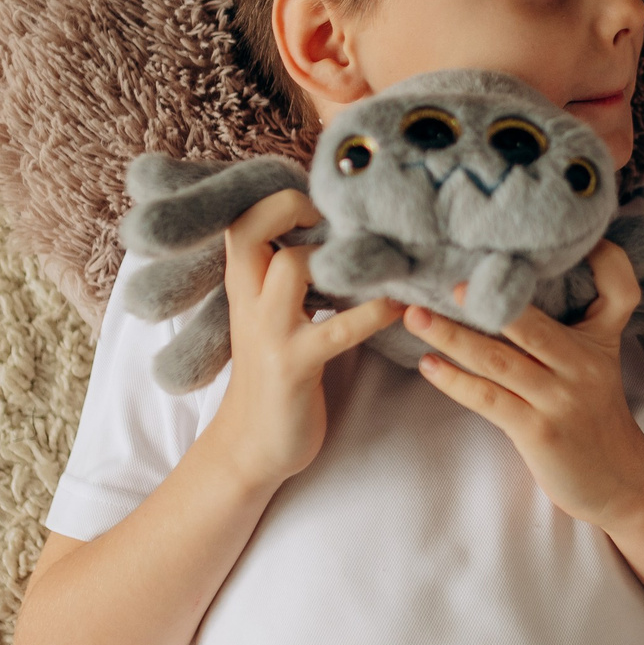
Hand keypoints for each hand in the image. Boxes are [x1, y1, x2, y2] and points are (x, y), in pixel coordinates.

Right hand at [203, 188, 400, 493]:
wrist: (251, 446)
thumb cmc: (273, 373)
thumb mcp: (271, 317)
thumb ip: (288, 278)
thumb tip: (336, 234)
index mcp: (243, 285)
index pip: (242, 220)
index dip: (280, 198)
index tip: (323, 200)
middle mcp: (248, 300)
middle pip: (252, 229)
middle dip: (296, 205)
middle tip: (346, 214)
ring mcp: (269, 333)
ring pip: (294, 266)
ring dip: (344, 254)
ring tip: (385, 251)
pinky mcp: (295, 366)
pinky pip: (339, 328)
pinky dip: (375, 311)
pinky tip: (401, 306)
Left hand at [408, 241, 643, 529]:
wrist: (618, 479)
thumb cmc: (598, 411)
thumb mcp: (604, 356)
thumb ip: (585, 316)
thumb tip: (541, 272)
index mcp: (599, 340)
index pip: (617, 290)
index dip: (605, 260)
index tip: (567, 240)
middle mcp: (582, 366)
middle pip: (530, 325)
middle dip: (486, 302)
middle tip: (446, 281)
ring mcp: (559, 400)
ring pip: (499, 360)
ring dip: (452, 338)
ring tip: (416, 317)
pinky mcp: (538, 431)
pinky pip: (489, 400)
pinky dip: (455, 382)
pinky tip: (428, 366)